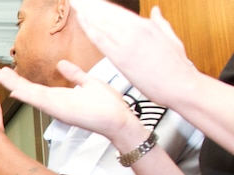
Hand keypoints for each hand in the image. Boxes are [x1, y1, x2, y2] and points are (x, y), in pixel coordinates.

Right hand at [0, 60, 144, 148]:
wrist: (117, 120)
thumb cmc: (108, 107)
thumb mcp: (89, 83)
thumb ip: (74, 74)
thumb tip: (61, 64)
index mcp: (59, 97)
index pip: (34, 87)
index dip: (19, 79)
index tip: (7, 72)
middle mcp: (53, 103)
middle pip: (27, 90)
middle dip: (10, 81)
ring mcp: (55, 107)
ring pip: (29, 94)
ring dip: (13, 85)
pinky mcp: (60, 110)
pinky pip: (40, 101)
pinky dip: (27, 96)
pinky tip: (15, 91)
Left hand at [70, 1, 193, 108]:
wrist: (181, 85)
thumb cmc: (176, 68)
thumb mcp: (170, 39)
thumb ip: (160, 23)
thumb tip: (155, 11)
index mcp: (147, 26)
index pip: (118, 11)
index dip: (100, 5)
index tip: (89, 1)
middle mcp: (136, 30)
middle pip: (107, 13)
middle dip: (89, 4)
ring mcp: (128, 42)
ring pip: (103, 23)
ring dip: (86, 12)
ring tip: (74, 3)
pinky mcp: (122, 57)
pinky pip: (101, 39)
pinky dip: (90, 28)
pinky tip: (81, 19)